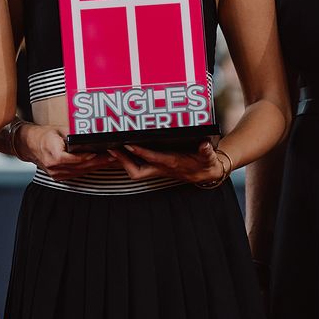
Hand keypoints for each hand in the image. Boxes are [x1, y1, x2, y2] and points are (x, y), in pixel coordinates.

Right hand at [14, 122, 106, 180]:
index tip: (97, 153)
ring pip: (80, 171)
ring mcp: (56, 173)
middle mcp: (53, 166)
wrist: (29, 145)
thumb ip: (73, 132)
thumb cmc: (44, 135)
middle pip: (79, 166)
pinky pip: (76, 173)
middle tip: (112, 156)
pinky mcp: (58, 176)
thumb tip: (90, 130)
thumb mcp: (58, 129)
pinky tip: (98, 164)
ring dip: (96, 166)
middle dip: (97, 161)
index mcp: (51, 153)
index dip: (84, 157)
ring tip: (110, 160)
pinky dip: (88, 169)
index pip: (70, 158)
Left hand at [107, 140, 223, 184]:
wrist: (205, 174)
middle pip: (136, 171)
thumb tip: (204, 145)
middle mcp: (161, 168)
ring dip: (122, 161)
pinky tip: (120, 152)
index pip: (153, 158)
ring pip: (135, 170)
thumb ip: (206, 151)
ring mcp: (157, 169)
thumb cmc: (204, 163)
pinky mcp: (156, 168)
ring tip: (111, 149)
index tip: (129, 145)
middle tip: (111, 149)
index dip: (140, 153)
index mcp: (172, 163)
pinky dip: (127, 161)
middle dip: (123, 162)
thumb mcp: (208, 157)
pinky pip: (137, 167)